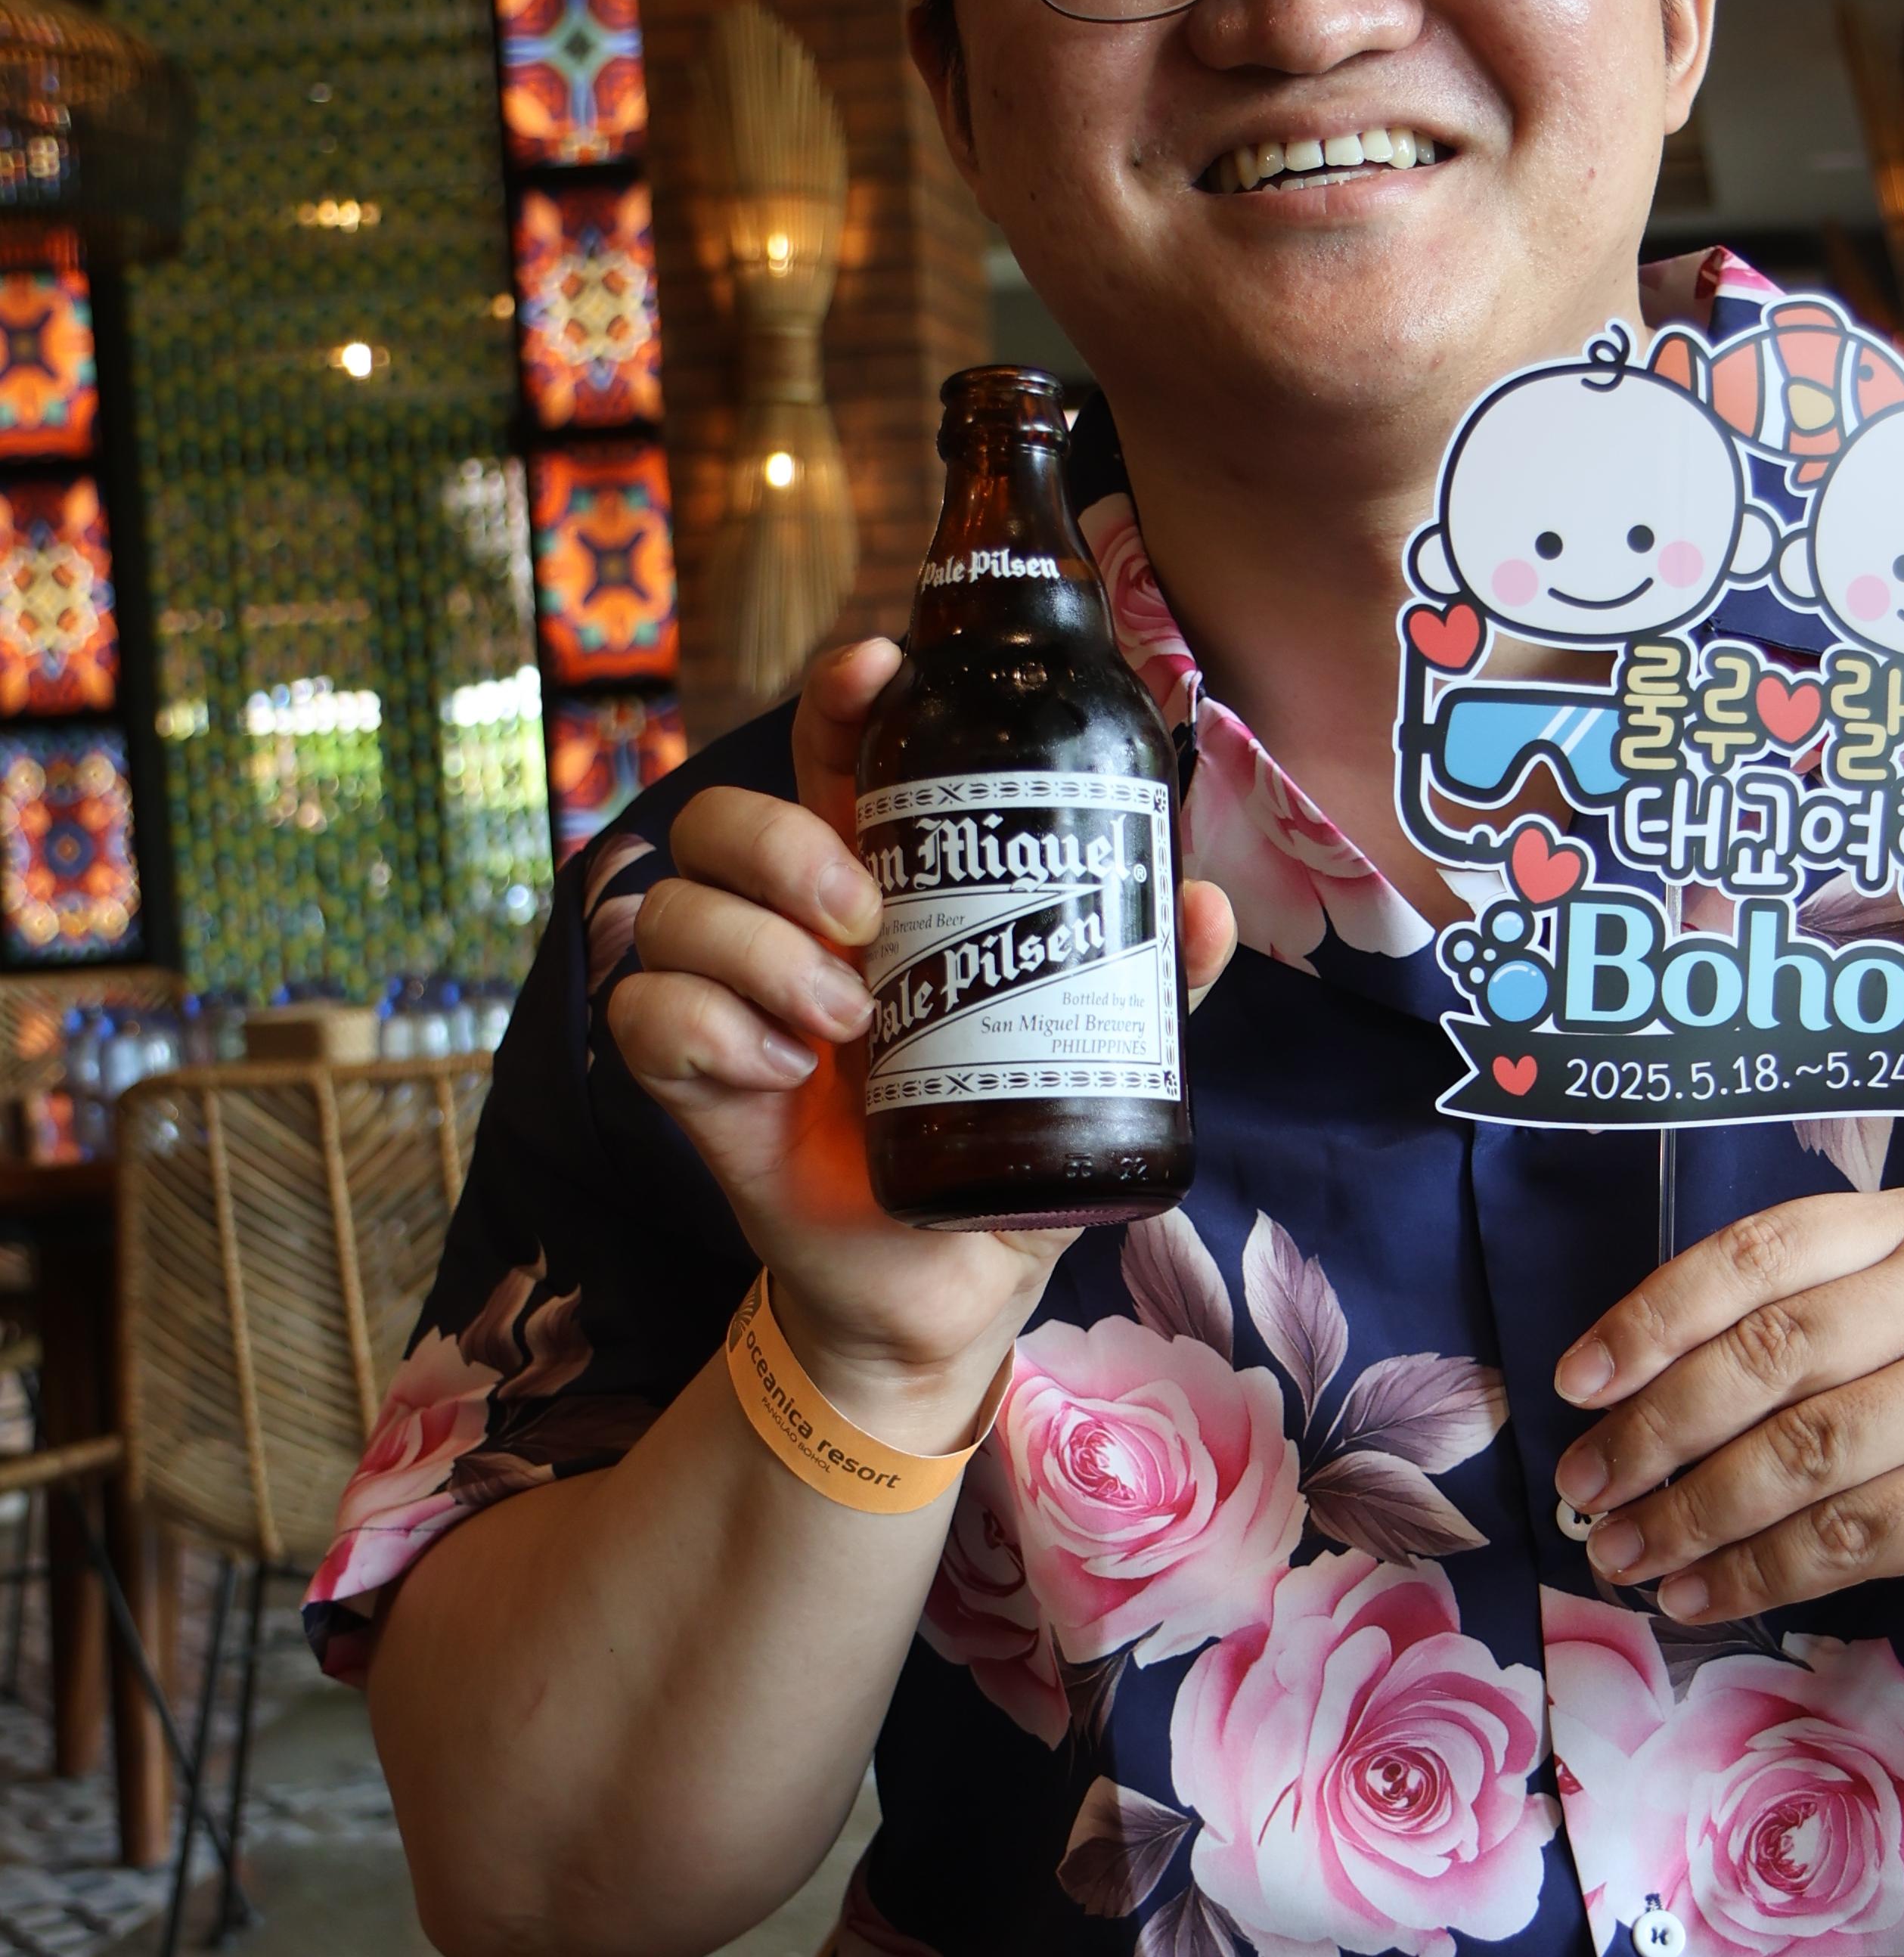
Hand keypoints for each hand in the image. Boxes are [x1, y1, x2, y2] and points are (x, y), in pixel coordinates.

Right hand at [607, 637, 1235, 1446]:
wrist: (938, 1287)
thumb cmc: (1000, 1138)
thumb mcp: (1087, 1052)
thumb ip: (1146, 978)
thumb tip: (1205, 904)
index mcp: (878, 888)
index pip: (832, 758)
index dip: (839, 699)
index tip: (880, 669)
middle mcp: (788, 927)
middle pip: (726, 815)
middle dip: (785, 847)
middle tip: (866, 921)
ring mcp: (730, 999)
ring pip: (674, 905)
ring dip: (755, 953)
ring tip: (843, 1027)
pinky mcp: (690, 1080)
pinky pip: (646, 1012)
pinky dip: (710, 1032)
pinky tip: (778, 1075)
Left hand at [1549, 1185, 1903, 1629]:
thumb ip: (1802, 1321)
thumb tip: (1619, 1398)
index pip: (1762, 1252)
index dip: (1654, 1317)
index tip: (1577, 1384)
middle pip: (1773, 1356)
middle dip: (1657, 1430)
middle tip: (1586, 1489)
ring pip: (1804, 1456)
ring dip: (1695, 1516)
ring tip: (1627, 1557)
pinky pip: (1852, 1536)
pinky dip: (1759, 1574)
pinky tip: (1703, 1596)